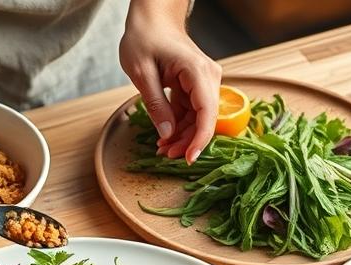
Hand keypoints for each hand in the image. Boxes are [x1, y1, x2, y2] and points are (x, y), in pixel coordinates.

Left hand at [119, 0, 221, 163]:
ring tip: (162, 149)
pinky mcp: (198, 85)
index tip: (189, 158)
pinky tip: (166, 136)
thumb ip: (156, 105)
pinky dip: (181, 125)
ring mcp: (205, 81)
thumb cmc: (144, 39)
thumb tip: (168, 135)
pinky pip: (193, 111)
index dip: (200, 139)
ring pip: (200, 118)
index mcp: (196, 71)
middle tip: (164, 154)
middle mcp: (208, 76)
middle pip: (205, 118)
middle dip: (187, 141)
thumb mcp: (142, 74)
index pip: (207, 112)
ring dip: (183, 136)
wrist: (152, 21)